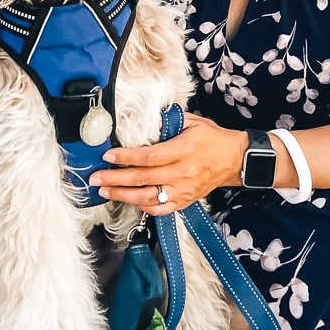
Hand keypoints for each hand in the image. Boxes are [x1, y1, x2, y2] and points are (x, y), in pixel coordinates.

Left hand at [88, 113, 246, 214]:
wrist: (234, 159)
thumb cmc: (212, 138)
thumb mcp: (193, 121)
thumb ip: (169, 120)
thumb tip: (147, 120)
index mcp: (183, 150)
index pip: (149, 156)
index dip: (127, 157)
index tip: (108, 155)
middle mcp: (182, 173)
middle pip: (143, 179)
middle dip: (116, 179)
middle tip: (96, 178)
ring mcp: (183, 190)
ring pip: (148, 197)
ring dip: (123, 195)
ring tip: (104, 191)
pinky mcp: (184, 201)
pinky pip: (160, 209)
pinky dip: (143, 206)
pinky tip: (129, 200)